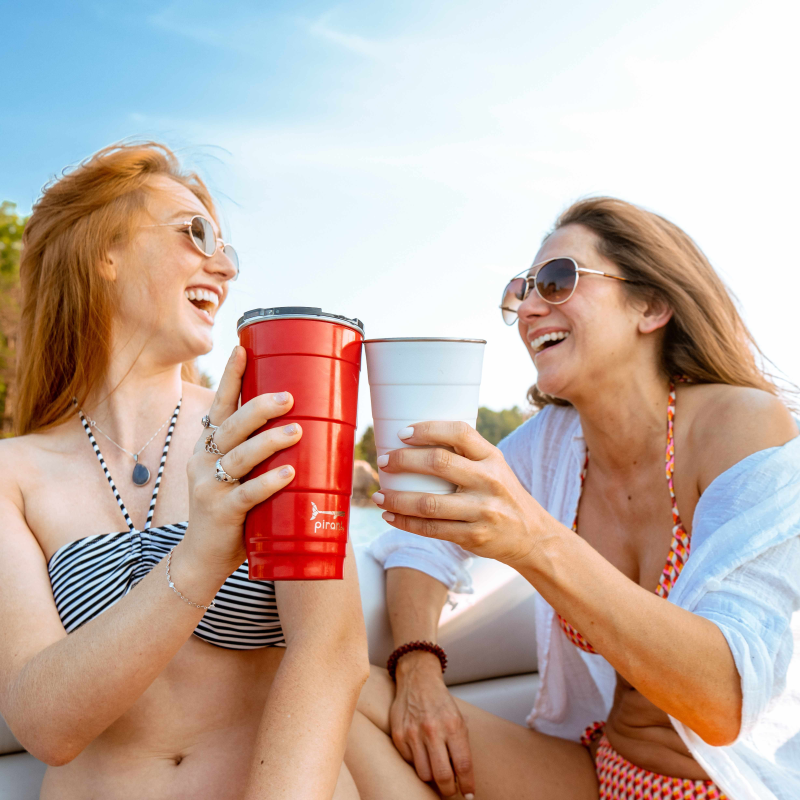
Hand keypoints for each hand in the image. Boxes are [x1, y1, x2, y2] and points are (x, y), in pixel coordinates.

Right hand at [183, 346, 301, 575]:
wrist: (203, 558)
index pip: (220, 406)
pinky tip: (289, 474)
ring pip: (240, 456)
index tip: (242, 348)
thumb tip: (307, 428)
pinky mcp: (220, 512)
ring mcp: (208, 486)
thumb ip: (259, 455)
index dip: (231, 377)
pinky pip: (247, 493)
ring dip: (270, 442)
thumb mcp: (238, 476)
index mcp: (208, 446)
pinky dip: (269, 482)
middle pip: (231, 425)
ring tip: (297, 431)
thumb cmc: (232, 510)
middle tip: (289, 397)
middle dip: (260, 407)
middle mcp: (203, 460)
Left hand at [373, 421, 546, 567]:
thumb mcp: (494, 467)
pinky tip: (390, 516)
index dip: (427, 429)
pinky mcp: (474, 536)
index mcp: (492, 457)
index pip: (459, 432)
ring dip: (396, 499)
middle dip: (403, 461)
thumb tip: (413, 442)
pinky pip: (431, 529)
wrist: (532, 535)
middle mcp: (489, 481)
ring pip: (428, 503)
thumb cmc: (502, 494)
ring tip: (379, 496)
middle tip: (383, 462)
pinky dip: (405, 522)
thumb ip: (464, 455)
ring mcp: (482, 510)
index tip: (401, 433)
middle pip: (438, 463)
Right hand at [390, 651, 473, 798]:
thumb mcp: (458, 720)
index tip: (469, 795)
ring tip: (436, 770)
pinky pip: (410, 763)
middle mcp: (433, 730)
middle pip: (443, 776)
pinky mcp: (399, 736)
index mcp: (453, 726)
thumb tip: (462, 778)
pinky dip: (417, 763)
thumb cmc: (440, 703)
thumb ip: (460, 747)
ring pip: (424, 774)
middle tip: (451, 791)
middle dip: (449, 790)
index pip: (463, 765)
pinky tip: (422, 752)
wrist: (418, 680)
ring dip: (432, 778)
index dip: (468, 786)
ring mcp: (414, 733)